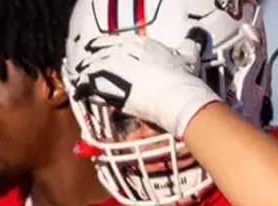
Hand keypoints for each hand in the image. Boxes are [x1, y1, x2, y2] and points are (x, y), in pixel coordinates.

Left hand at [71, 32, 218, 138]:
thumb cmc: (184, 77)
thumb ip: (189, 43)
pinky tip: (82, 93)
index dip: (99, 46)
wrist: (179, 99)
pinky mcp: (115, 92)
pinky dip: (86, 91)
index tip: (94, 49)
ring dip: (85, 75)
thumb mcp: (187, 55)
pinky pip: (93, 89)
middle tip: (84, 67)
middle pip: (98, 56)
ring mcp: (116, 73)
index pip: (109, 41)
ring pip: (92, 71)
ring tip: (80, 80)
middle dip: (90, 62)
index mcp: (136, 42)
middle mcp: (122, 54)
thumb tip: (197, 34)